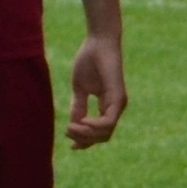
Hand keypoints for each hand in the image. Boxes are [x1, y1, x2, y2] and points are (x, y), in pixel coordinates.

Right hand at [68, 33, 127, 147]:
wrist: (98, 42)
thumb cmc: (89, 61)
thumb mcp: (80, 89)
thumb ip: (78, 107)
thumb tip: (73, 125)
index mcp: (108, 106)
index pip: (99, 132)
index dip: (85, 141)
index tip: (70, 145)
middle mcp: (115, 108)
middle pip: (103, 137)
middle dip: (83, 139)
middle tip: (67, 131)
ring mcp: (118, 104)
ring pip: (106, 132)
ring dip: (86, 134)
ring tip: (71, 127)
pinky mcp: (118, 98)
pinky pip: (108, 122)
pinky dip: (94, 126)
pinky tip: (82, 121)